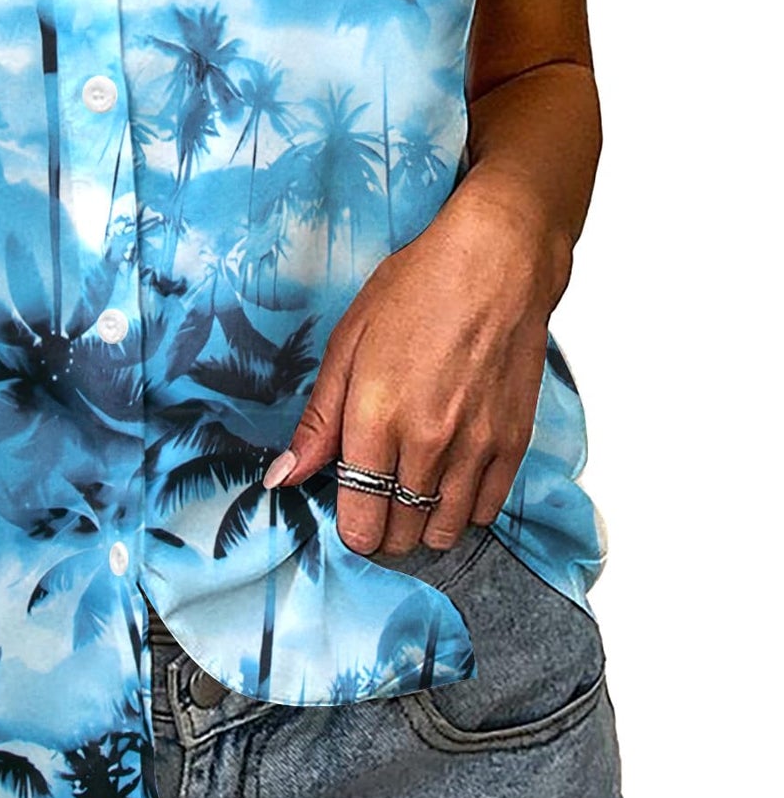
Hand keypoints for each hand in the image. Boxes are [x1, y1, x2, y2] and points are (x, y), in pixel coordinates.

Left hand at [261, 179, 567, 556]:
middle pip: (401, 531)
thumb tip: (283, 478)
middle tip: (378, 512)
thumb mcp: (347, 346)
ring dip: (424, 529)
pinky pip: (488, 509)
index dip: (352, 531)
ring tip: (411, 506)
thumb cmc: (417, 291)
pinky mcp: (513, 442)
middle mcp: (426, 442)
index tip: (350, 521)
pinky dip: (467, 512)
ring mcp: (475, 446)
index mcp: (375, 419)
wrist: (496, 264)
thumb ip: (318, 421)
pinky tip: (451, 490)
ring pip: (446, 528)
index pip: (361, 518)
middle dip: (384, 533)